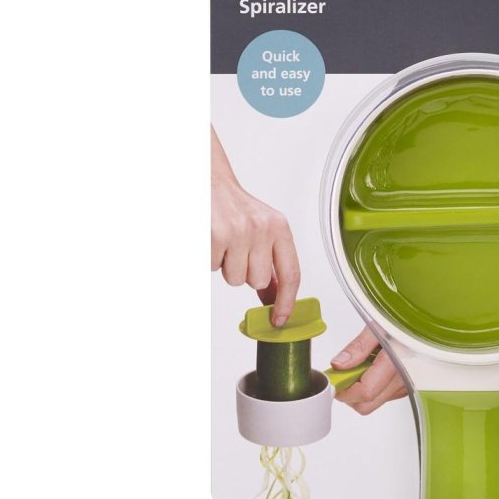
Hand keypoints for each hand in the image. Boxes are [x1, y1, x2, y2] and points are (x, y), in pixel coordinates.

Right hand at [211, 127, 300, 325]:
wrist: (207, 180)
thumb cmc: (233, 207)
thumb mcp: (262, 229)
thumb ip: (271, 263)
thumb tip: (275, 299)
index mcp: (279, 227)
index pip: (291, 273)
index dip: (286, 301)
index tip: (279, 319)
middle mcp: (262, 228)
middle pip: (258, 281)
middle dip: (245, 273)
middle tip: (236, 250)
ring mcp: (239, 232)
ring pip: (236, 278)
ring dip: (226, 266)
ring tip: (223, 242)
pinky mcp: (215, 236)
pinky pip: (214, 268)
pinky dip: (210, 259)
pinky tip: (211, 239)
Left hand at [330, 328, 407, 415]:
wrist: (420, 328)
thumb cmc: (401, 325)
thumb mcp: (377, 327)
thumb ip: (358, 347)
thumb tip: (339, 365)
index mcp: (394, 363)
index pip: (365, 391)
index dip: (344, 389)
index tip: (334, 379)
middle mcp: (402, 379)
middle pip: (366, 405)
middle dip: (349, 394)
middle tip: (344, 374)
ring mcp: (404, 386)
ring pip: (373, 403)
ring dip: (360, 392)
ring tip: (362, 368)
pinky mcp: (404, 389)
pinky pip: (382, 398)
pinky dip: (372, 389)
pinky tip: (373, 371)